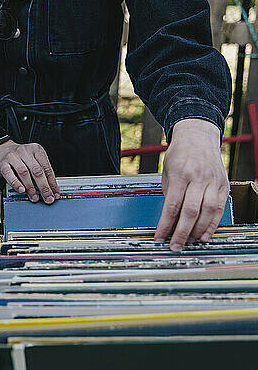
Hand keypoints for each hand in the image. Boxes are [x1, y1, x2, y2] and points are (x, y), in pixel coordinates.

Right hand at [0, 140, 59, 203]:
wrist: (0, 150)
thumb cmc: (19, 158)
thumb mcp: (32, 159)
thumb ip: (40, 171)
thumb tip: (50, 189)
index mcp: (36, 149)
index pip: (47, 168)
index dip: (52, 183)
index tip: (55, 194)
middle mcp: (25, 151)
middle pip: (37, 171)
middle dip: (44, 187)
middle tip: (48, 198)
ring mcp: (13, 156)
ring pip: (24, 173)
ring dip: (31, 187)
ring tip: (34, 197)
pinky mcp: (3, 163)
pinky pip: (10, 175)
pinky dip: (16, 184)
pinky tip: (21, 190)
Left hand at [155, 119, 228, 251]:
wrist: (198, 137)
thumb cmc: (179, 154)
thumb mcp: (167, 172)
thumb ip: (170, 194)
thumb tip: (169, 218)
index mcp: (181, 174)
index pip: (172, 206)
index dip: (165, 225)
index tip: (159, 237)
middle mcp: (199, 178)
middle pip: (191, 211)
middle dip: (182, 233)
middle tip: (175, 246)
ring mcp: (213, 182)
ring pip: (208, 212)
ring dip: (198, 231)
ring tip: (189, 242)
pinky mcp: (224, 185)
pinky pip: (219, 208)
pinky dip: (212, 224)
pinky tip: (205, 235)